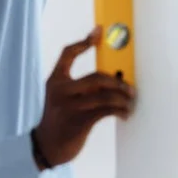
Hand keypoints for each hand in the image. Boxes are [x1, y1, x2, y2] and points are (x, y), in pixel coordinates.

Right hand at [33, 26, 136, 168]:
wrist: (47, 145)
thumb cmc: (59, 119)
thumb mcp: (61, 98)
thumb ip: (78, 86)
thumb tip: (109, 79)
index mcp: (54, 81)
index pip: (68, 54)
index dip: (84, 42)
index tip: (98, 32)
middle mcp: (60, 90)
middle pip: (96, 77)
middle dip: (117, 82)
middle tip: (128, 86)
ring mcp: (69, 106)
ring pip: (105, 95)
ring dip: (123, 99)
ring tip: (129, 102)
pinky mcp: (79, 121)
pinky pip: (106, 110)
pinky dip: (120, 110)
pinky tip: (124, 113)